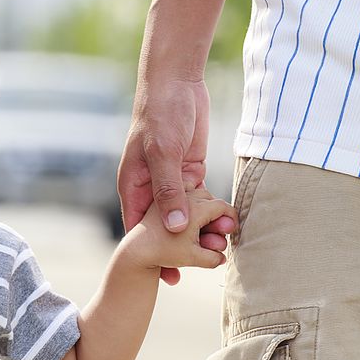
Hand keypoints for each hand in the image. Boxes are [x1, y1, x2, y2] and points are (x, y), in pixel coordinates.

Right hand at [118, 78, 234, 284]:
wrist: (176, 82)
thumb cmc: (160, 114)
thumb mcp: (163, 154)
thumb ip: (168, 192)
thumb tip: (174, 229)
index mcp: (134, 186)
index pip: (139, 229)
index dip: (152, 255)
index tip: (168, 277)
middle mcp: (150, 187)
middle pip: (165, 226)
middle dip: (182, 247)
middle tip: (203, 264)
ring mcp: (170, 179)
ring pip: (186, 214)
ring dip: (202, 229)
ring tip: (222, 245)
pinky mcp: (189, 170)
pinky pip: (200, 198)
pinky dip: (212, 211)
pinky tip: (226, 224)